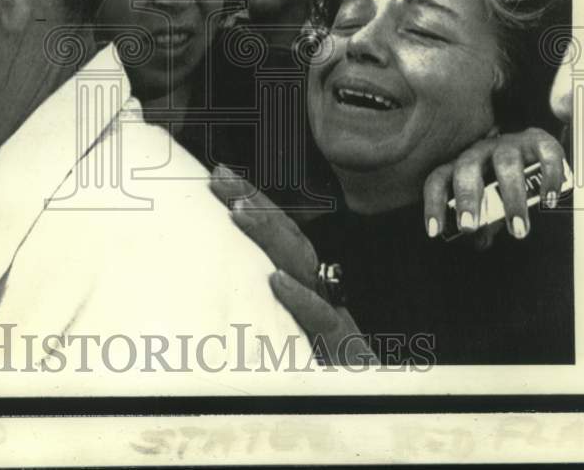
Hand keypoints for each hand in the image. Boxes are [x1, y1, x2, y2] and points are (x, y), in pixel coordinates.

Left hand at [209, 165, 375, 365]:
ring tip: (238, 212)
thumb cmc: (320, 368)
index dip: (253, 200)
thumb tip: (212, 276)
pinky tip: (276, 281)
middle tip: (219, 175)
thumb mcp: (283, 327)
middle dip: (253, 201)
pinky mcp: (341, 347)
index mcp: (307, 283)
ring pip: (301, 265)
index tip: (220, 175)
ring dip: (269, 235)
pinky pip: (321, 319)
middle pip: (286, 236)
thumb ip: (257, 303)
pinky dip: (300, 298)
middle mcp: (320, 290)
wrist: (371, 407)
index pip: (278, 231)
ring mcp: (331, 315)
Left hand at [423, 127, 566, 247]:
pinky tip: (548, 201)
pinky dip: (549, 178)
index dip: (434, 205)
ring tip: (518, 229)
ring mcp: (510, 144)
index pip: (439, 180)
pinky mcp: (538, 141)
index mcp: (462, 165)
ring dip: (512, 199)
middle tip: (469, 227)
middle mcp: (481, 151)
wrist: (531, 148)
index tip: (434, 232)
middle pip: (467, 168)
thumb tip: (479, 241)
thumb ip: (483, 222)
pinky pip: (545, 155)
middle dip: (467, 198)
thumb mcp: (489, 201)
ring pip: (507, 165)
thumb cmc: (502, 179)